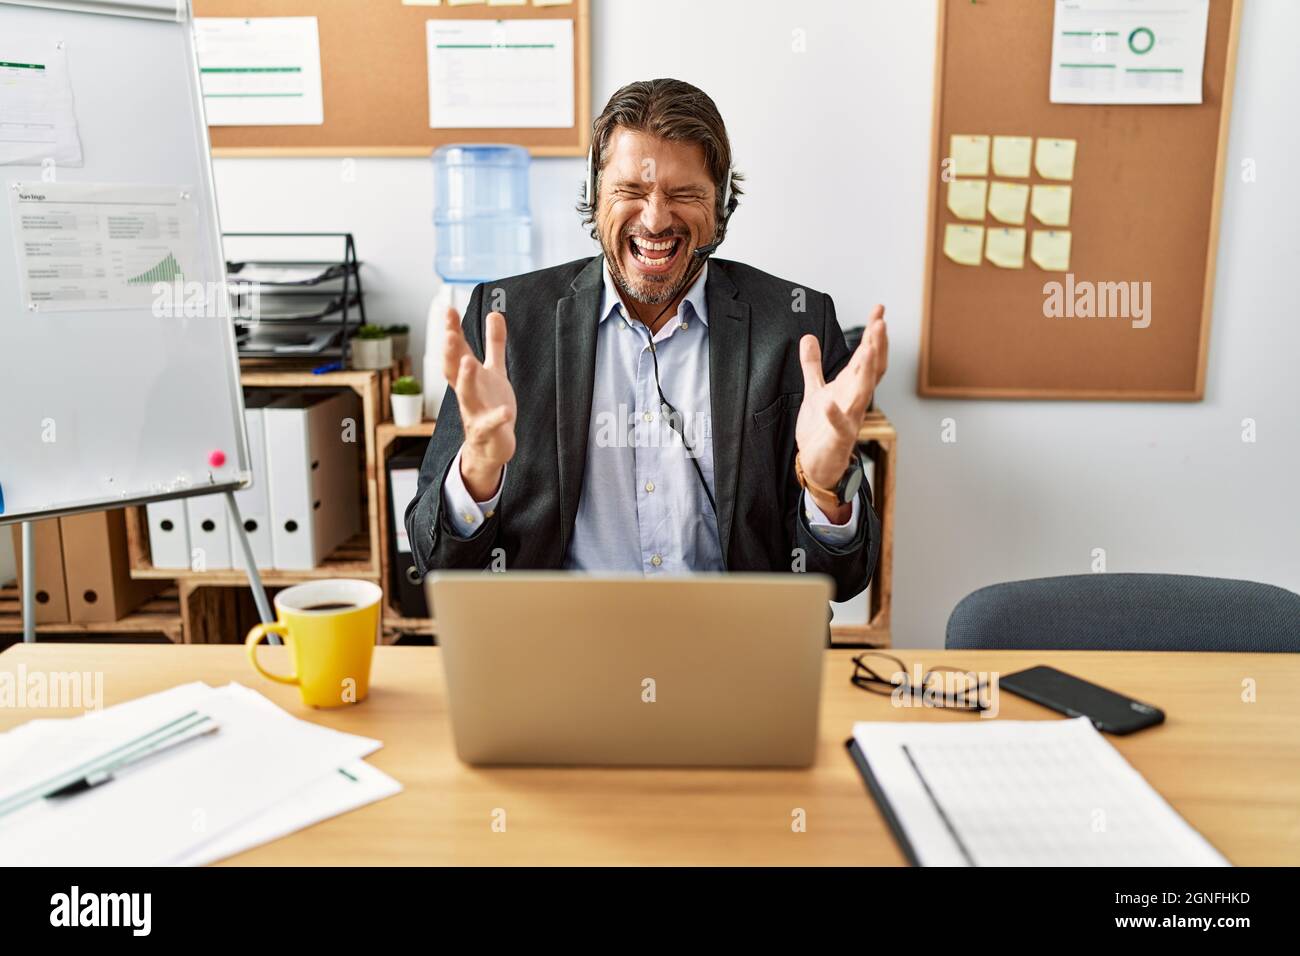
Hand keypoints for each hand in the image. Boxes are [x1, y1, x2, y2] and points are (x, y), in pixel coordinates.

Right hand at [442, 307, 515, 499]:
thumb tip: (494, 313)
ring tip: (469, 362)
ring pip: (466, 395)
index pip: (457, 351)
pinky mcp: (488, 432)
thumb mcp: (494, 371)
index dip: (452, 331)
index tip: (448, 310)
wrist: (490, 446)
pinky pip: (491, 424)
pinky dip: (497, 418)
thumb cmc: (489, 405)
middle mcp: (467, 392)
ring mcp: (475, 412)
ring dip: (466, 379)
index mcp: (469, 377)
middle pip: (454, 370)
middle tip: (449, 332)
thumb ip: (494, 343)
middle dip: (451, 352)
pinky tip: (506, 412)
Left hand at [795, 306, 888, 506]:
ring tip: (868, 349)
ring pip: (864, 392)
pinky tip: (827, 402)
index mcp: (851, 386)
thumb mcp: (814, 390)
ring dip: (867, 371)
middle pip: (872, 369)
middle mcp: (856, 399)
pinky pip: (839, 425)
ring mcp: (851, 418)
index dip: (874, 333)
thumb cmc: (820, 428)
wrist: (816, 464)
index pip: (868, 355)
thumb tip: (808, 337)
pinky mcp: (839, 437)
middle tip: (881, 322)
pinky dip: (834, 414)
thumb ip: (813, 365)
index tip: (879, 309)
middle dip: (877, 346)